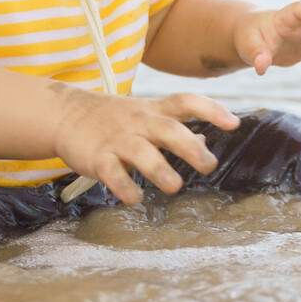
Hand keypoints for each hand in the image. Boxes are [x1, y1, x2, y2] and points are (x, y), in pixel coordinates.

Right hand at [50, 90, 238, 205]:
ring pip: (142, 152)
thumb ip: (177, 129)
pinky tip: (135, 199)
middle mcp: (139, 122)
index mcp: (154, 110)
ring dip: (160, 170)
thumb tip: (207, 146)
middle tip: (209, 166)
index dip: (212, 111)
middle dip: (191, 147)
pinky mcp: (97, 157)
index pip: (187, 102)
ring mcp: (118, 139)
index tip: (234, 124)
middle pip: (168, 129)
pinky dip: (124, 187)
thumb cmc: (116, 119)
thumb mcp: (147, 117)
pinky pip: (112, 173)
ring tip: (175, 186)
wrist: (65, 114)